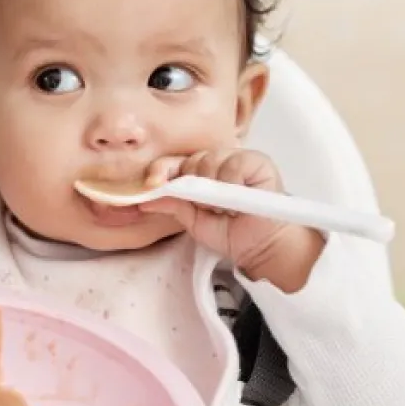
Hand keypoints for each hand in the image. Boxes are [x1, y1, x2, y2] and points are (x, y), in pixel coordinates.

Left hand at [139, 148, 324, 289]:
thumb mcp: (194, 221)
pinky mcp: (257, 161)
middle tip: (207, 208)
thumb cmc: (231, 232)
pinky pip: (233, 164)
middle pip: (191, 160)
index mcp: (200, 173)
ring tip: (225, 208)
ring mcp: (237, 159)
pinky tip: (238, 198)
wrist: (260, 246)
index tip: (152, 182)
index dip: (162, 170)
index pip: (175, 162)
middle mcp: (217, 162)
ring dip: (213, 190)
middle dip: (193, 186)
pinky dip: (231, 183)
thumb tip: (144, 199)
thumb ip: (172, 206)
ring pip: (209, 161)